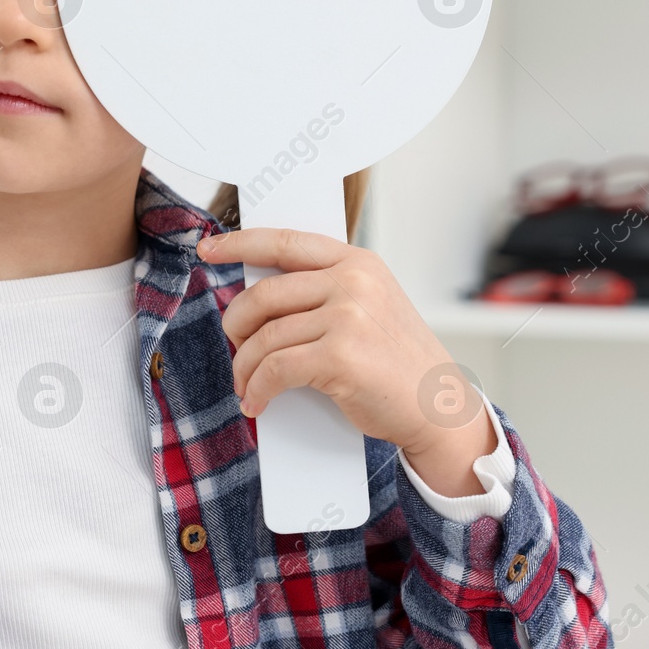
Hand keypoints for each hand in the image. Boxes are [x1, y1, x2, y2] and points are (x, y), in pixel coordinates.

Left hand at [196, 228, 497, 496]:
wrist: (438, 406)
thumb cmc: (399, 364)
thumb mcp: (372, 307)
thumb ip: (327, 292)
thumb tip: (260, 300)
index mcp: (358, 263)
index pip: (286, 242)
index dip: (241, 243)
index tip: (209, 249)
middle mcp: (353, 282)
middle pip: (264, 294)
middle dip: (237, 324)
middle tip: (236, 345)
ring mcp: (348, 317)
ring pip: (265, 337)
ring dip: (245, 366)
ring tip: (247, 385)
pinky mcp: (339, 356)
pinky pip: (274, 369)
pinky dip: (258, 389)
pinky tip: (257, 402)